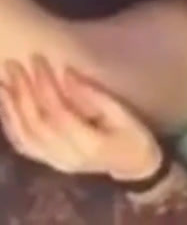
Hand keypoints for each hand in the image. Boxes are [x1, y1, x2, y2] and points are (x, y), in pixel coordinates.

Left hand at [0, 55, 161, 181]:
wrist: (133, 166)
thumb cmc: (133, 136)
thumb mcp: (122, 113)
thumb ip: (93, 95)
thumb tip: (66, 72)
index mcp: (90, 144)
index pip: (59, 112)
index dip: (46, 86)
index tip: (38, 60)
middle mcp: (66, 156)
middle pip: (37, 123)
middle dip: (24, 91)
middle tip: (15, 65)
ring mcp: (54, 162)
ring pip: (24, 135)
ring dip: (11, 107)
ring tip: (3, 81)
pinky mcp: (48, 162)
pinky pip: (23, 144)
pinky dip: (10, 124)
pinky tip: (5, 105)